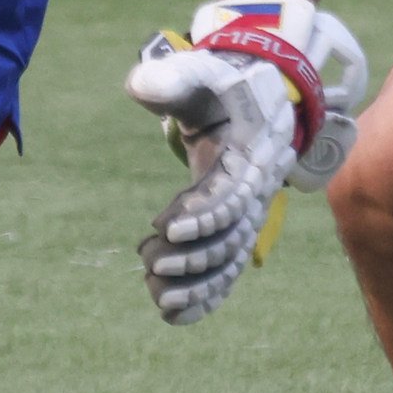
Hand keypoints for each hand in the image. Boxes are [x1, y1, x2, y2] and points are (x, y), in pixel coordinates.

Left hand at [127, 0, 332, 324]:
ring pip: (230, 261)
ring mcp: (249, 215)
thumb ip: (170, 78)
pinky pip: (227, 271)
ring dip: (196, 285)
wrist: (254, 105)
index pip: (231, 193)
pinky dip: (206, 296)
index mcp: (248, 154)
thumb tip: (138, 86)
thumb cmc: (220, 88)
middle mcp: (254, 192)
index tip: (163, 227)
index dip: (202, 214)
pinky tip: (174, 317)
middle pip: (231, 237)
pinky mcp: (237, 231)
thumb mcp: (200, 74)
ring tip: (157, 297)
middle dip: (193, 256)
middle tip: (148, 263)